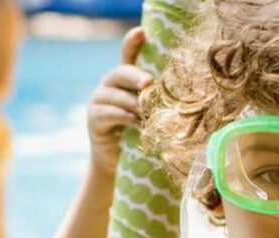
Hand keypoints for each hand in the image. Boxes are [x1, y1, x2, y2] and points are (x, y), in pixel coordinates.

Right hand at [87, 27, 151, 175]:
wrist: (118, 163)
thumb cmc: (140, 137)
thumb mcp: (151, 116)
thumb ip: (157, 103)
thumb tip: (184, 98)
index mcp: (125, 80)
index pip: (128, 55)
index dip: (133, 42)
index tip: (142, 33)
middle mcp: (110, 85)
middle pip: (120, 72)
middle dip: (135, 76)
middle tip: (149, 83)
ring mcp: (99, 100)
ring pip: (114, 94)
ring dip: (132, 102)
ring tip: (145, 112)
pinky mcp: (94, 118)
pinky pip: (107, 113)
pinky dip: (122, 116)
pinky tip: (134, 121)